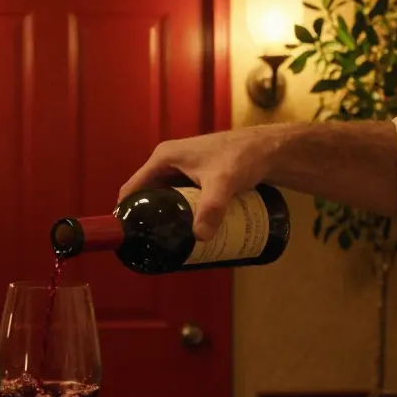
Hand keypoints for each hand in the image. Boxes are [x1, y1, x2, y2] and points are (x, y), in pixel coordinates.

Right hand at [118, 127, 271, 240]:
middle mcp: (168, 162)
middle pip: (148, 197)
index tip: (130, 237)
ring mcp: (182, 170)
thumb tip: (200, 237)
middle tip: (154, 246)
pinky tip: (186, 231)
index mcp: (163, 158)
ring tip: (169, 244)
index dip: (127, 213)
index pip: (132, 188)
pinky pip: (180, 200)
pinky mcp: (196, 178)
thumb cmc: (243, 156)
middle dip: (149, 221)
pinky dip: (180, 215)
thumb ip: (212, 208)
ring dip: (166, 220)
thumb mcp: (223, 182)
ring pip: (165, 200)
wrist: (269, 149)